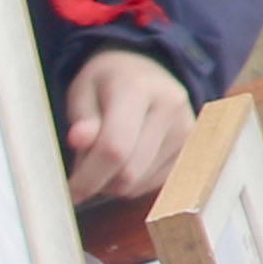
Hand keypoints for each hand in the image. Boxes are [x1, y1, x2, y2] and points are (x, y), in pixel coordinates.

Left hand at [61, 49, 193, 208]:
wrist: (148, 72)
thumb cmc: (108, 83)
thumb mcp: (83, 91)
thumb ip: (82, 118)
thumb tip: (78, 141)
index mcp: (137, 88)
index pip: (114, 147)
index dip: (88, 177)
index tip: (70, 191)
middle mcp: (169, 107)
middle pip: (128, 172)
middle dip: (98, 181)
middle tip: (84, 167)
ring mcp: (186, 129)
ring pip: (139, 184)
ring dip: (114, 183)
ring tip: (107, 157)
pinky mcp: (193, 149)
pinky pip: (154, 185)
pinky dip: (134, 182)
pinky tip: (129, 159)